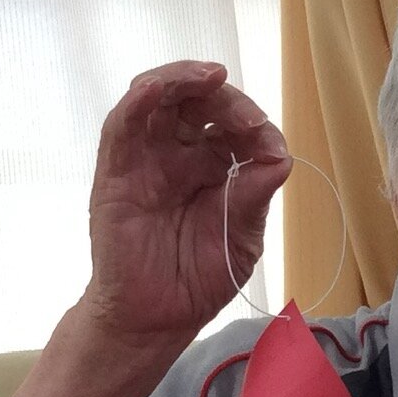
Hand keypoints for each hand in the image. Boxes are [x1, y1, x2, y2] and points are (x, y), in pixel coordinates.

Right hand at [75, 61, 291, 352]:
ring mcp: (146, 158)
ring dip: (182, 79)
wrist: (156, 318)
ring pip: (158, 98)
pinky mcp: (116, 171)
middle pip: (197, 101)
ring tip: (210, 77)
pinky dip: (137, 100)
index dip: (254, 126)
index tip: (271, 147)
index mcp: (213, 166)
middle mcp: (178, 154)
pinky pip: (122, 125)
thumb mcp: (242, 237)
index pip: (232, 125)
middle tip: (248, 118)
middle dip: (226, 99)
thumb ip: (254, 196)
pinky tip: (153, 89)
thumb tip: (282, 156)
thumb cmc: (198, 279)